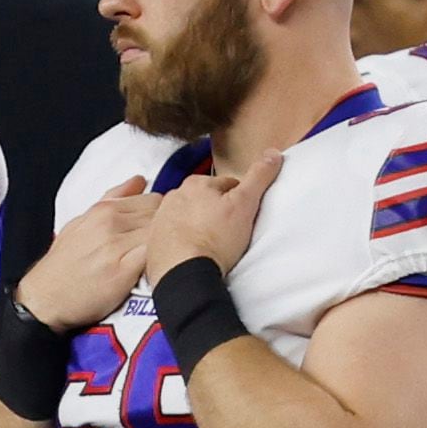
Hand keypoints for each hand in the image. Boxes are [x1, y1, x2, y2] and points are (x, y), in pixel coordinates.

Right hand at [15, 178, 158, 331]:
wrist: (44, 299)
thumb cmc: (63, 265)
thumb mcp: (80, 223)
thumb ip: (112, 200)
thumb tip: (139, 180)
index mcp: (102, 210)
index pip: (152, 199)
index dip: (160, 213)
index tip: (157, 227)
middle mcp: (110, 224)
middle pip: (160, 214)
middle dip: (165, 227)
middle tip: (162, 244)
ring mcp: (117, 246)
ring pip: (160, 233)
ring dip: (165, 244)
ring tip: (160, 256)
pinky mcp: (123, 270)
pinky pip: (155, 255)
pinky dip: (160, 259)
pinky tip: (155, 267)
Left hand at [144, 153, 278, 286]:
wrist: (183, 274)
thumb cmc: (216, 238)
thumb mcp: (245, 203)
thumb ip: (259, 176)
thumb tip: (273, 153)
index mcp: (195, 184)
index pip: (227, 185)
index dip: (240, 200)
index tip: (243, 216)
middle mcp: (172, 197)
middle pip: (206, 201)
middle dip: (217, 212)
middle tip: (228, 232)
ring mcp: (159, 220)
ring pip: (189, 218)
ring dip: (200, 226)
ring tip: (212, 244)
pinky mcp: (153, 242)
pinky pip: (174, 236)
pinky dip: (184, 241)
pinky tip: (194, 252)